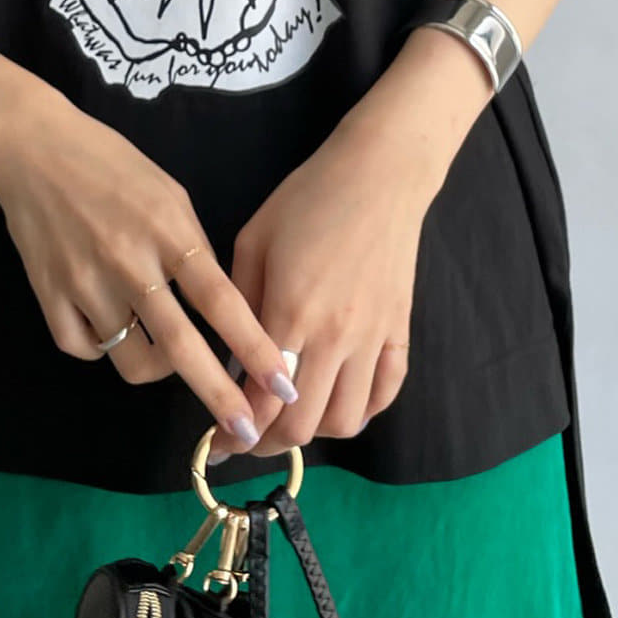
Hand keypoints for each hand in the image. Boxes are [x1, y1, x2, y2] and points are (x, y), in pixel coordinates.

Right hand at [0, 86, 297, 445]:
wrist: (32, 148)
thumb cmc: (112, 165)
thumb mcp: (170, 195)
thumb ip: (193, 250)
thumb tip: (219, 307)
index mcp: (168, 231)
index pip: (221, 301)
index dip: (254, 347)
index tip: (283, 382)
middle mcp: (129, 263)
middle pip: (180, 345)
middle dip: (218, 395)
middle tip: (246, 432)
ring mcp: (85, 283)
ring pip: (132, 360)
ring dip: (160, 370)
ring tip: (164, 355)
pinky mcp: (49, 295)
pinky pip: (85, 349)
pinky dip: (104, 350)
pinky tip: (111, 330)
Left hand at [211, 109, 443, 458]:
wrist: (379, 174)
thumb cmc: (305, 200)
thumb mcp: (252, 244)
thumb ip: (239, 307)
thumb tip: (230, 363)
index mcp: (290, 312)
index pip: (260, 400)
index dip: (236, 432)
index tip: (217, 444)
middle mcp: (334, 336)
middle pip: (303, 425)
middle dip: (269, 444)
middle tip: (249, 438)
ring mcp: (373, 337)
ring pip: (347, 421)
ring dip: (315, 432)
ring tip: (292, 420)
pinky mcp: (399, 330)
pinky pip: (386, 393)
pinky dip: (362, 411)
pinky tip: (337, 402)